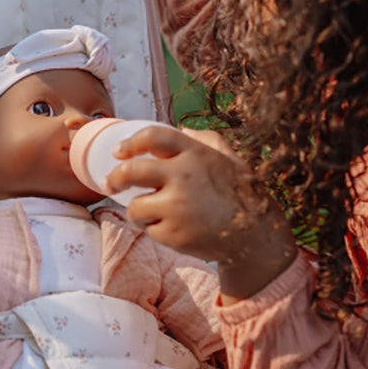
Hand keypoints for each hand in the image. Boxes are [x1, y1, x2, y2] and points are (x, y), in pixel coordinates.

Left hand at [107, 123, 296, 297]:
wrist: (257, 239)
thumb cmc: (240, 195)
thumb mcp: (230, 160)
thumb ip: (206, 141)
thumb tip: (182, 129)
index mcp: (196, 154)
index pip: (153, 137)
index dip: (130, 143)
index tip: (118, 152)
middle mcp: (184, 177)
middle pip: (131, 172)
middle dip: (114, 178)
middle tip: (110, 183)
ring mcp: (178, 206)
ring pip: (135, 207)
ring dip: (140, 212)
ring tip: (159, 215)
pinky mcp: (174, 233)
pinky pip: (150, 230)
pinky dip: (156, 231)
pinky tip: (177, 230)